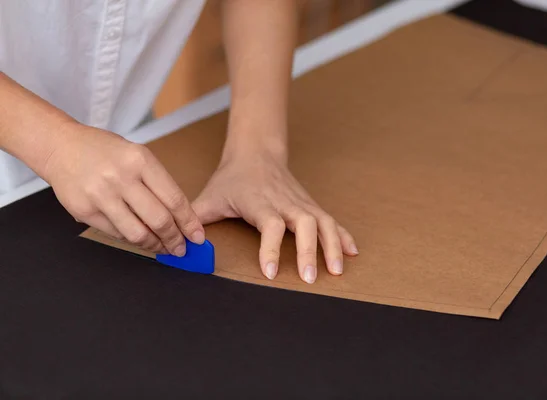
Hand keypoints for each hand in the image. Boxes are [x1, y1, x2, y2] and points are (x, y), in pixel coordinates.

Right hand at [43, 123, 204, 255]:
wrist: (61, 147)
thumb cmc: (105, 151)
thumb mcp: (137, 155)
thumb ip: (158, 183)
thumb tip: (180, 217)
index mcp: (140, 160)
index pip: (174, 199)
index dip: (189, 222)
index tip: (197, 236)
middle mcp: (121, 178)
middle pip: (159, 219)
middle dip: (175, 239)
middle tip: (181, 247)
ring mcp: (101, 196)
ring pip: (137, 233)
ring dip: (155, 245)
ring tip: (163, 248)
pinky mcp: (85, 211)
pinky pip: (117, 234)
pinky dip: (133, 240)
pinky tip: (142, 239)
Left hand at [191, 151, 358, 283]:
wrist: (256, 153)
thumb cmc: (232, 179)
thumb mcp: (210, 197)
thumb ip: (194, 220)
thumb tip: (178, 246)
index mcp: (259, 201)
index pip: (270, 224)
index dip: (272, 248)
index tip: (271, 273)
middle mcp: (284, 202)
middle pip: (304, 223)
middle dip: (309, 251)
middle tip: (310, 278)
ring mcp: (301, 202)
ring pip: (323, 222)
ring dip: (332, 246)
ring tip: (337, 271)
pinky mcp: (310, 204)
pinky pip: (331, 220)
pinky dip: (343, 236)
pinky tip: (352, 252)